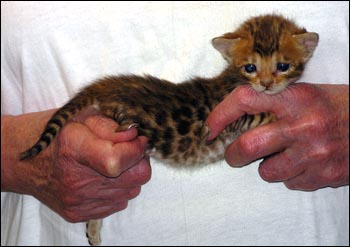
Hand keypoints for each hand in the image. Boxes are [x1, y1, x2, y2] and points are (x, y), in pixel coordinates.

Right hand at [1, 109, 150, 221]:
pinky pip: (117, 204)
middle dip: (139, 161)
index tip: (139, 140)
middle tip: (129, 151)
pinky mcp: (78, 213)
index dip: (137, 149)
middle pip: (135, 178)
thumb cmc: (53, 133)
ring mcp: (77, 200)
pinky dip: (118, 190)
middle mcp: (76, 180)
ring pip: (131, 191)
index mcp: (74, 148)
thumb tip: (135, 136)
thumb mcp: (80, 116)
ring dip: (129, 176)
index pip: (119, 160)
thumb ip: (111, 125)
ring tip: (113, 163)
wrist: (22, 161)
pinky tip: (103, 177)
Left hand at [206, 83, 348, 190]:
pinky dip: (291, 176)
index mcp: (296, 98)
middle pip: (248, 147)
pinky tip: (305, 163)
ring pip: (267, 172)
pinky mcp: (325, 176)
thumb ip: (274, 104)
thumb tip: (237, 119)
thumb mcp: (307, 94)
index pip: (244, 100)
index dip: (220, 115)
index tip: (210, 128)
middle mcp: (304, 125)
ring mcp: (315, 153)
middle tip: (234, 155)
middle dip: (233, 155)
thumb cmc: (339, 106)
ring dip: (267, 167)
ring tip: (283, 156)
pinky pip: (290, 184)